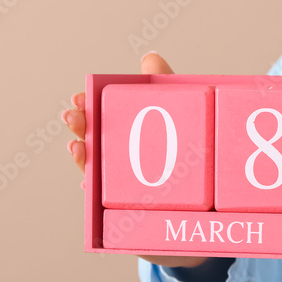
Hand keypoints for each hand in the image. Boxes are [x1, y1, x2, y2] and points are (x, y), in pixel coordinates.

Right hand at [62, 52, 208, 268]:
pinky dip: (99, 197)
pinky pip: (110, 212)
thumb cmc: (189, 174)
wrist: (207, 224)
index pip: (100, 126)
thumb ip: (165, 91)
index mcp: (126, 148)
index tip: (79, 97)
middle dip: (81, 131)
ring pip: (96, 178)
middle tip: (74, 115)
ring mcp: (123, 198)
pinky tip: (90, 184)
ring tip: (78, 146)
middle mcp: (118, 172)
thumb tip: (150, 57)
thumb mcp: (184, 125)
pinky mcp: (132, 223)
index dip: (86, 112)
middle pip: (93, 149)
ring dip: (83, 161)